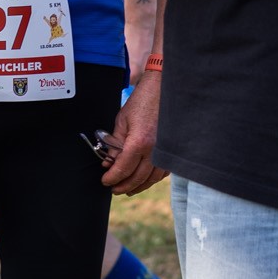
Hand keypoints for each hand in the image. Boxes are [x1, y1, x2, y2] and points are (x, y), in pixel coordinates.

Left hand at [100, 72, 166, 194]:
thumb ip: (114, 144)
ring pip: (152, 178)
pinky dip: (152, 178)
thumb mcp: (122, 120)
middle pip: (138, 178)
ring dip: (139, 186)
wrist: (163, 89)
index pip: (123, 168)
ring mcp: (166, 151)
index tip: (105, 181)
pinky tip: (145, 179)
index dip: (112, 178)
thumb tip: (108, 162)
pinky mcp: (172, 150)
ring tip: (128, 189)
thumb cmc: (142, 101)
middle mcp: (155, 150)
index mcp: (139, 142)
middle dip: (124, 186)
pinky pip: (163, 171)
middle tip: (114, 189)